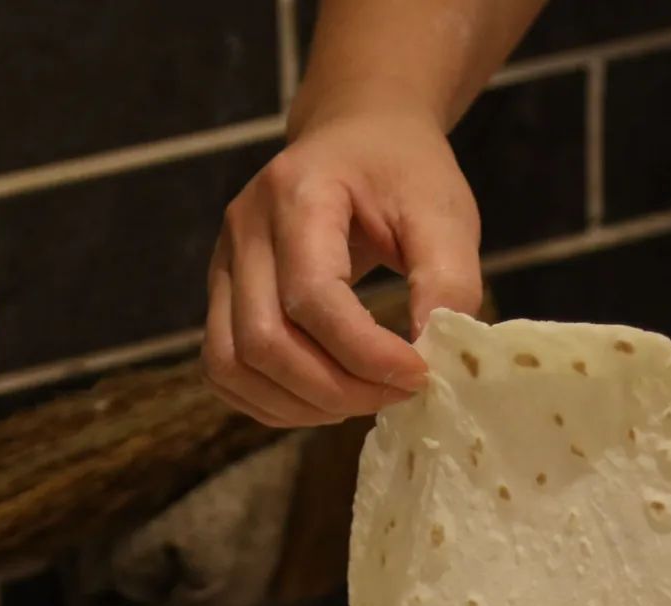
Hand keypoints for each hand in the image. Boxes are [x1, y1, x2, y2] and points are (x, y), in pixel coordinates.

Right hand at [202, 101, 481, 427]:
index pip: (313, 297)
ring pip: (234, 365)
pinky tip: (324, 400)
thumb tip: (432, 359)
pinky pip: (225, 372)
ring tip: (361, 400)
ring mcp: (223, 264)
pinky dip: (272, 403)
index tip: (419, 374)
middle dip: (336, 389)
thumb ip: (449, 282)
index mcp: (297, 193)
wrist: (359, 137)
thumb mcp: (444, 214)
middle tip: (395, 395)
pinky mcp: (222, 297)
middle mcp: (244, 228)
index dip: (366, 353)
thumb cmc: (403, 173)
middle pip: (265, 342)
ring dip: (300, 405)